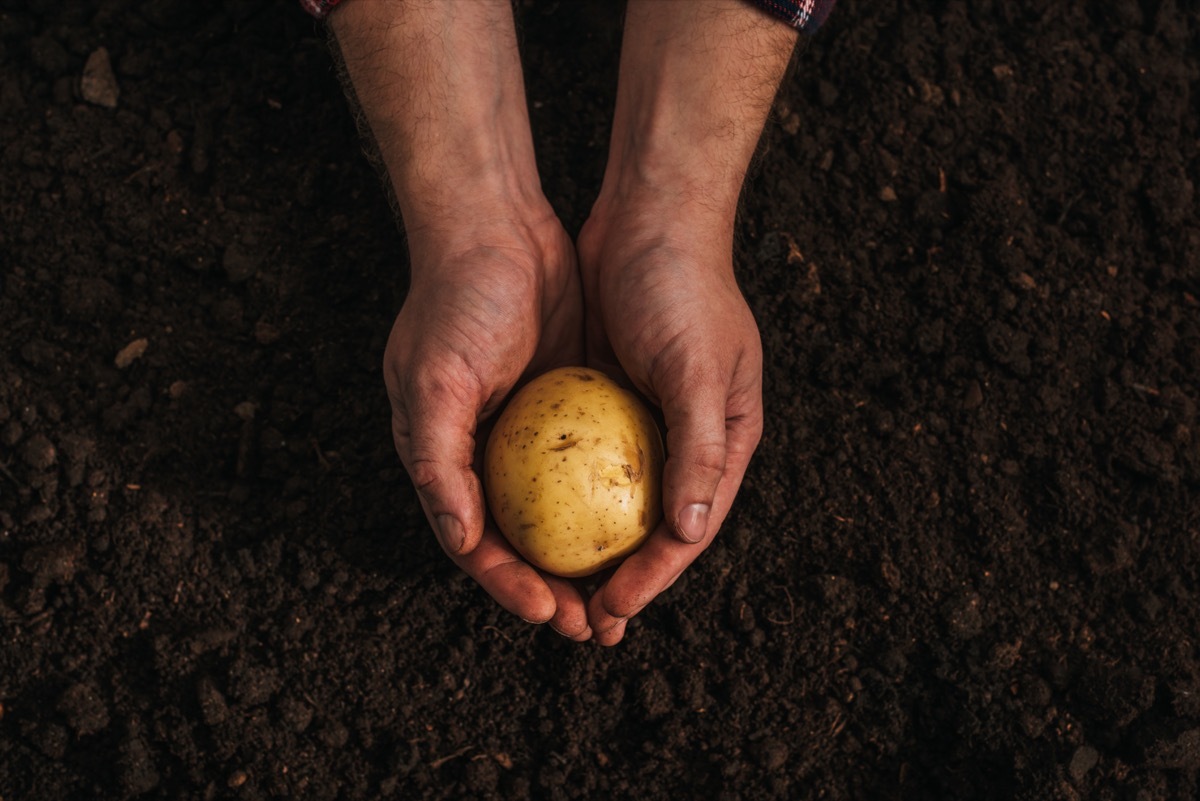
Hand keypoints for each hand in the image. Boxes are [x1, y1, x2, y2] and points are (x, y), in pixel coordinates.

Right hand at [384, 209, 593, 639]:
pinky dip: (615, 501)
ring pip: (565, 514)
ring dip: (593, 558)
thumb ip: (437, 459)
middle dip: (559, 591)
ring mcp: (529, 433)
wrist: (496, 224)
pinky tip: (651, 525)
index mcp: (444, 460)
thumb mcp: (434, 379)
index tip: (552, 613)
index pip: (477, 545)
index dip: (511, 586)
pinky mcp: (569, 406)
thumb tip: (460, 541)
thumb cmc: (457, 300)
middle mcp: (485, 456)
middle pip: (525, 542)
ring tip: (628, 594)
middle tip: (599, 625)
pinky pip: (596, 466)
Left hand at [576, 197, 763, 645]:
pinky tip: (523, 523)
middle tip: (577, 624)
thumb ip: (699, 449)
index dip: (651, 580)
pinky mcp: (603, 401)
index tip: (608, 613)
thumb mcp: (697, 367)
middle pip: (650, 530)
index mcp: (725, 442)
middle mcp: (686, 441)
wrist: (648, 216)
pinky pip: (577, 463)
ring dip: (583, 551)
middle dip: (617, 583)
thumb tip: (688, 534)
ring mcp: (643, 422)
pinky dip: (557, 498)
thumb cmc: (683, 288)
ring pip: (609, 504)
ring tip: (549, 591)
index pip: (688, 531)